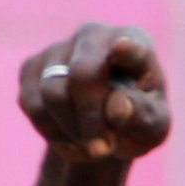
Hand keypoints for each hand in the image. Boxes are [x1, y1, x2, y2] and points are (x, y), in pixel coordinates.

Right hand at [22, 25, 171, 162]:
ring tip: (92, 147)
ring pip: (53, 94)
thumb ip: (144, 117)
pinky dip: (53, 133)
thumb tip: (117, 108)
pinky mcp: (31, 67)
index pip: (131, 43)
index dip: (127, 48)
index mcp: (134, 41)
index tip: (123, 48)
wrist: (103, 126)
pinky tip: (71, 139)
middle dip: (90, 118)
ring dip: (73, 131)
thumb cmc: (136, 120)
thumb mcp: (153, 128)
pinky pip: (33, 105)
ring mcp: (59, 47)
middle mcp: (93, 34)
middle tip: (101, 150)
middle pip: (83, 74)